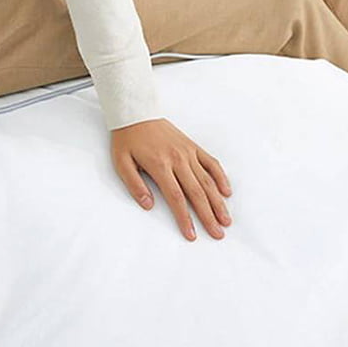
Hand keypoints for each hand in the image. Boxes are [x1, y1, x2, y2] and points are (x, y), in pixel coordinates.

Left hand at [110, 118, 232, 240]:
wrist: (136, 112)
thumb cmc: (127, 139)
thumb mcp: (121, 162)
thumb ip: (134, 185)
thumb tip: (148, 205)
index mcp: (159, 165)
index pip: (176, 197)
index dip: (185, 218)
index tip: (191, 234)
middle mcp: (178, 160)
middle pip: (197, 193)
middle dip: (208, 216)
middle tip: (218, 234)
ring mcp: (188, 152)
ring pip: (207, 181)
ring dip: (218, 202)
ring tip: (226, 220)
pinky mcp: (192, 146)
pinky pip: (211, 163)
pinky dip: (220, 177)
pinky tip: (226, 192)